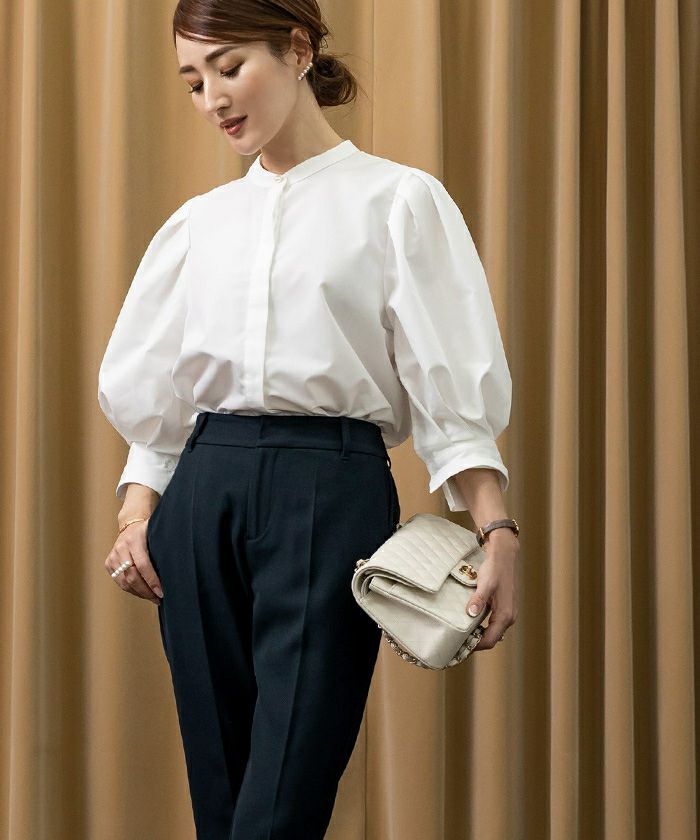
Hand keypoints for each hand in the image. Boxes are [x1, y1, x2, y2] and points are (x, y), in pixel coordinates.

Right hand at [104, 518, 163, 604]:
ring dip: (140, 593)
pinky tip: (143, 592)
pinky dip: (132, 590)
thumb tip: (182, 566)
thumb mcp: (158, 533)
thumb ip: (167, 545)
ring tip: (153, 598)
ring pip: (125, 582)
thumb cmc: (150, 532)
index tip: (162, 592)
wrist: (130, 525)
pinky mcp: (109, 563)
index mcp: (135, 540)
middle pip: (132, 577)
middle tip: (158, 599)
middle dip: (146, 591)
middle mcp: (121, 547)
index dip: (152, 581)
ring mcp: (113, 556)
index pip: (143, 565)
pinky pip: (120, 582)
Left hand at [465, 529, 518, 650]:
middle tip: (457, 644)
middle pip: (491, 638)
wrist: (503, 555)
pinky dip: (481, 627)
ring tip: (460, 636)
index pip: (490, 640)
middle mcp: (507, 617)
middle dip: (475, 644)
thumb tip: (471, 614)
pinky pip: (491, 623)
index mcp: (505, 615)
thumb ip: (479, 599)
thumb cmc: (495, 569)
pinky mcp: (501, 607)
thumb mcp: (485, 584)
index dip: (476, 647)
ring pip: (491, 631)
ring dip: (478, 635)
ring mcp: (505, 612)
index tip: (460, 649)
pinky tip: (468, 623)